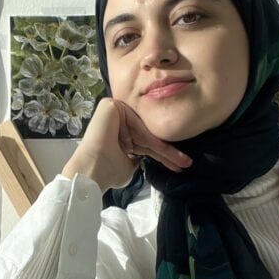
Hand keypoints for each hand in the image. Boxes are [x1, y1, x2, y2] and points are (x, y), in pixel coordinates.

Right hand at [62, 98, 190, 191]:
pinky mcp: (111, 106)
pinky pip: (137, 122)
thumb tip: (141, 159)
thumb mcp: (128, 165)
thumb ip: (136, 158)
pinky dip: (149, 137)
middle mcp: (117, 120)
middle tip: (185, 163)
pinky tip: (168, 149)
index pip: (145, 142)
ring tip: (182, 162)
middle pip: (148, 135)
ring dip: (166, 149)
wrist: (92, 171)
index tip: (178, 165)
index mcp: (120, 133)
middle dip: (168, 152)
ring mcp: (114, 110)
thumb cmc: (107, 172)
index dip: (162, 154)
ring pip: (145, 131)